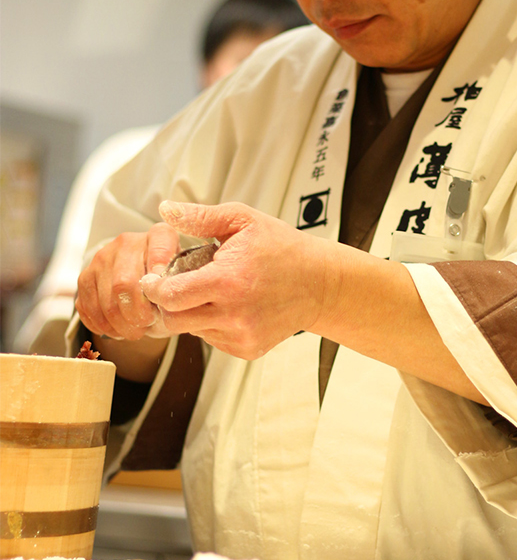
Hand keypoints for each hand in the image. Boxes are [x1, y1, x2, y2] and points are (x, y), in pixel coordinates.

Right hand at [75, 222, 179, 340]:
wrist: (141, 280)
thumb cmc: (166, 282)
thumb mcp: (180, 279)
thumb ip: (177, 285)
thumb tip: (166, 300)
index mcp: (158, 235)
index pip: (161, 245)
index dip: (161, 270)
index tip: (165, 294)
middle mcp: (127, 242)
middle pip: (124, 284)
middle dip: (137, 314)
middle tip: (146, 324)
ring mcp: (102, 258)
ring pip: (106, 302)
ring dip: (121, 325)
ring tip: (134, 331)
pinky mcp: (85, 276)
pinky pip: (88, 308)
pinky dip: (103, 326)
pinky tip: (118, 329)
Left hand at [140, 201, 339, 358]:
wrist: (319, 284)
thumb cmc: (283, 248)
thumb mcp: (244, 220)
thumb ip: (201, 217)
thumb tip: (167, 210)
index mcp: (228, 280)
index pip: (171, 296)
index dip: (155, 288)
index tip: (153, 279)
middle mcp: (234, 313)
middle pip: (174, 321)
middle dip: (168, 304)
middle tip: (175, 287)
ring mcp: (242, 335)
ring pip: (193, 331)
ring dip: (192, 312)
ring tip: (213, 291)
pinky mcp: (248, 349)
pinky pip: (213, 339)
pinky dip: (212, 323)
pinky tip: (230, 306)